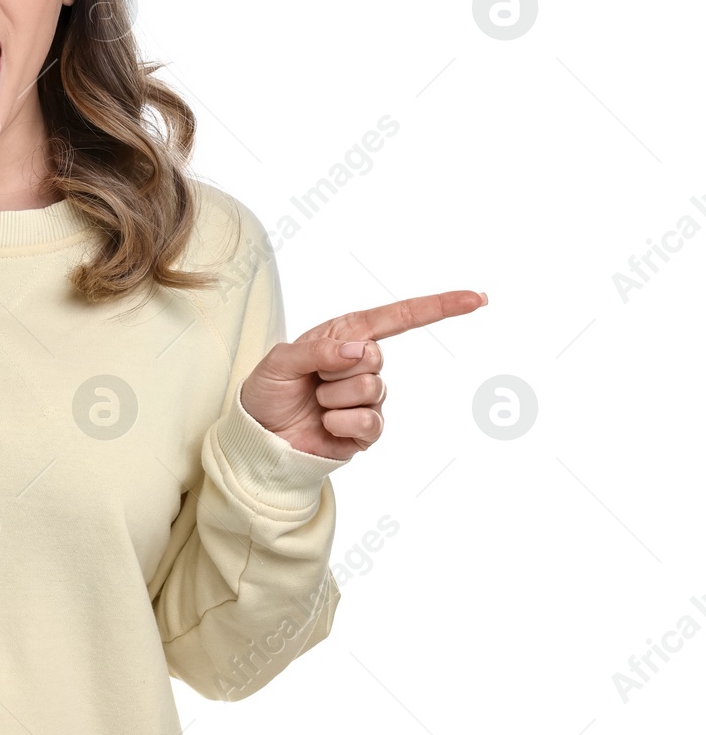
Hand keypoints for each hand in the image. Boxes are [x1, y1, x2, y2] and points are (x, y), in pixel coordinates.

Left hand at [239, 290, 487, 460]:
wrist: (260, 436)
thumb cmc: (268, 391)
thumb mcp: (280, 361)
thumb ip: (317, 351)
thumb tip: (360, 350)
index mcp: (346, 336)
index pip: (398, 318)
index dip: (437, 307)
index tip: (474, 299)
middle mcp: (364, 364)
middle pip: (375, 358)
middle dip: (334, 371)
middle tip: (311, 381)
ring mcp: (369, 398)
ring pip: (371, 390)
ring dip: (332, 398)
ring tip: (315, 402)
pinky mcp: (368, 429)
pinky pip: (369, 422)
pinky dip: (340, 423)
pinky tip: (326, 424)